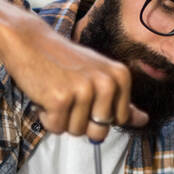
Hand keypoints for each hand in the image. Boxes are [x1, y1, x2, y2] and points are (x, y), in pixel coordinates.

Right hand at [3, 17, 148, 140]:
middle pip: (98, 132)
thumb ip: (121, 101)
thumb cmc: (64, 62)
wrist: (30, 41)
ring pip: (75, 132)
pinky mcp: (61, 99)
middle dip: (80, 121)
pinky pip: (56, 128)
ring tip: (56, 92)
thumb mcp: (99, 76)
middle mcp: (107, 84)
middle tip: (69, 95)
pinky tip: (45, 95)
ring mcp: (84, 91)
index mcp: (120, 78)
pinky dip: (47, 117)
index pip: (118, 121)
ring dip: (62, 118)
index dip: (97, 114)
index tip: (86, 93)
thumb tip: (144, 120)